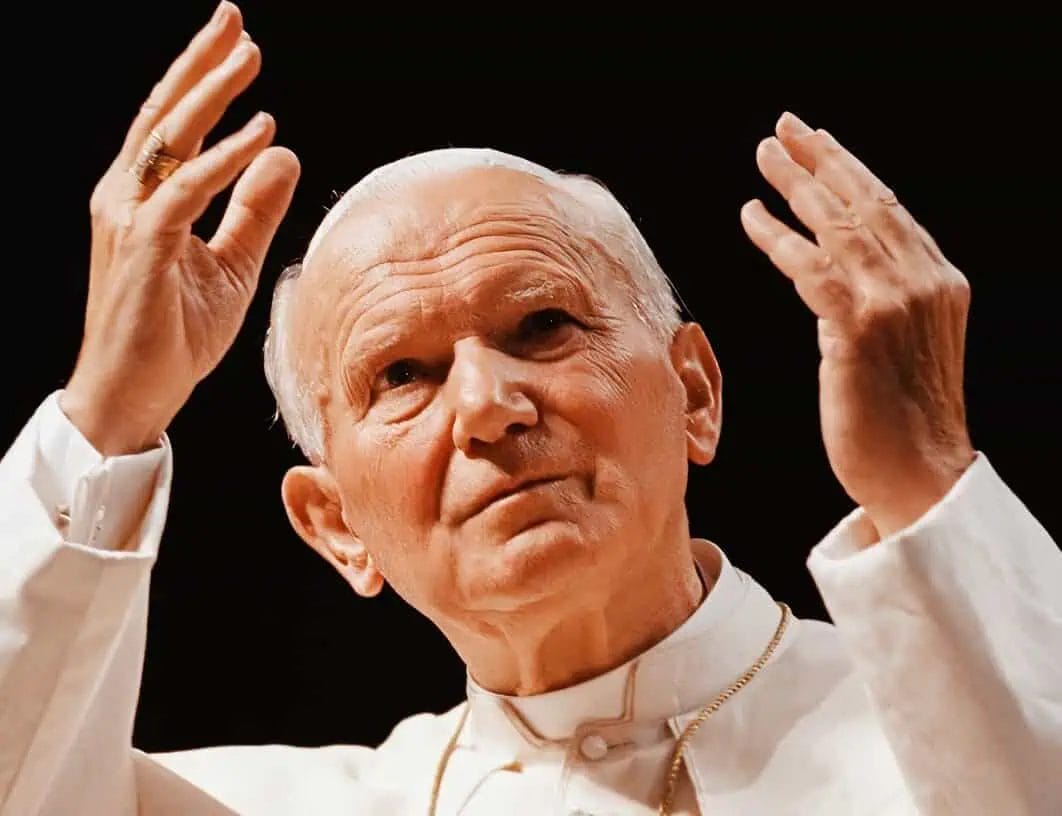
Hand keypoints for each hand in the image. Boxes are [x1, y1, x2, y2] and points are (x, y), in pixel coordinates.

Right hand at [61, 1, 299, 454]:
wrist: (135, 391)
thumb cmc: (175, 333)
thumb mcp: (231, 263)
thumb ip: (255, 209)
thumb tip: (284, 154)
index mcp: (145, 197)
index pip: (174, 126)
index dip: (203, 80)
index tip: (239, 43)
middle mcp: (128, 196)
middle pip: (165, 114)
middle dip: (202, 63)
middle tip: (236, 20)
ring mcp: (131, 218)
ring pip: (170, 139)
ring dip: (212, 94)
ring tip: (251, 57)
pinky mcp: (144, 245)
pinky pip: (186, 191)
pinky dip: (222, 159)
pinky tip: (258, 132)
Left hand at [740, 112, 975, 539]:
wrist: (919, 473)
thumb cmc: (901, 420)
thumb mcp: (901, 346)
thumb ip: (873, 302)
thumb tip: (828, 274)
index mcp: (939, 282)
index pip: (891, 211)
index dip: (852, 171)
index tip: (820, 144)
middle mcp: (923, 281)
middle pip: (865, 203)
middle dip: (821, 160)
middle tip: (784, 130)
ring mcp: (894, 301)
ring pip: (838, 224)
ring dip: (797, 184)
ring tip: (765, 154)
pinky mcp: (859, 327)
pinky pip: (809, 266)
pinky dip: (777, 237)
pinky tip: (751, 214)